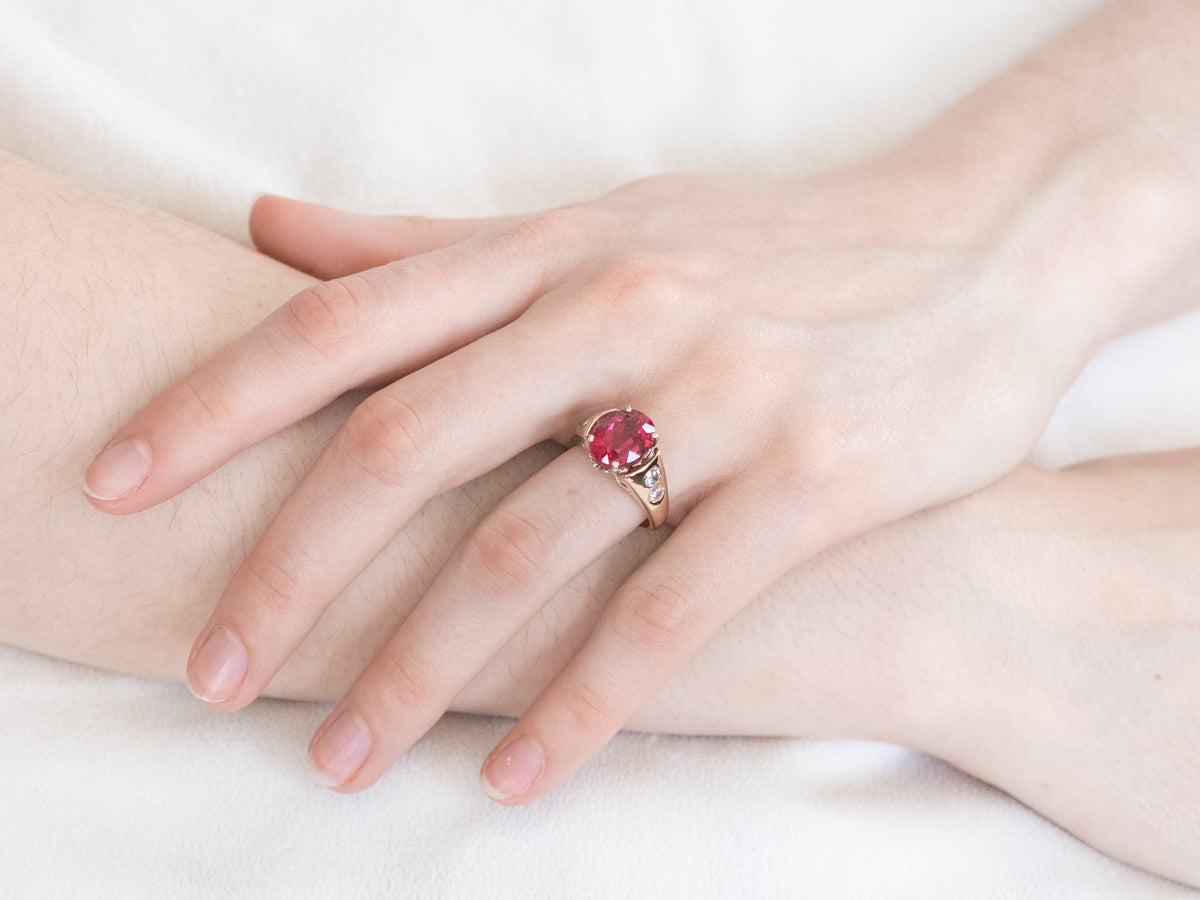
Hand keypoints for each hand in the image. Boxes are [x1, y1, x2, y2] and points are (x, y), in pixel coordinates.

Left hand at [81, 143, 1115, 799]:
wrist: (986, 243)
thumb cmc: (775, 246)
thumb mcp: (602, 222)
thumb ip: (433, 245)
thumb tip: (273, 234)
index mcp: (555, 248)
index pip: (346, 321)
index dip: (213, 401)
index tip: (113, 483)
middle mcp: (621, 308)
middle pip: (406, 446)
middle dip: (290, 571)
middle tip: (211, 672)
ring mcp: (720, 391)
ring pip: (526, 548)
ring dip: (418, 669)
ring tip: (338, 758)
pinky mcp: (814, 478)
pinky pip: (671, 612)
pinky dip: (584, 706)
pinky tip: (518, 776)